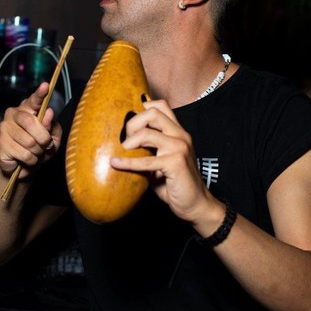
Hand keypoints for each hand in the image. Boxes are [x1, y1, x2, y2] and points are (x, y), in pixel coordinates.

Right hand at [0, 82, 61, 178]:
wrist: (25, 167)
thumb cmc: (40, 149)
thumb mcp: (53, 139)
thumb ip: (52, 127)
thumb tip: (48, 113)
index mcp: (28, 109)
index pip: (34, 100)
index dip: (40, 94)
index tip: (46, 86)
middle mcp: (14, 114)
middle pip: (31, 122)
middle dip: (44, 138)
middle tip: (46, 145)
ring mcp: (5, 128)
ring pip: (29, 141)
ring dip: (38, 151)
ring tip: (35, 153)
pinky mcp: (1, 143)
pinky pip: (24, 153)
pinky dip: (31, 160)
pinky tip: (27, 159)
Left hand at [110, 99, 211, 222]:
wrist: (195, 204)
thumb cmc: (174, 184)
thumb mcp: (160, 161)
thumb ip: (147, 148)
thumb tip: (120, 142)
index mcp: (178, 132)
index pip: (161, 106)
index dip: (141, 109)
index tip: (130, 125)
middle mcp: (181, 136)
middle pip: (153, 113)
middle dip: (133, 123)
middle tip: (125, 140)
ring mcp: (179, 148)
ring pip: (147, 133)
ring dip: (130, 141)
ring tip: (122, 152)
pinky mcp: (175, 163)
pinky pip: (146, 160)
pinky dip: (127, 162)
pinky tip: (115, 163)